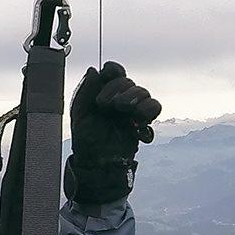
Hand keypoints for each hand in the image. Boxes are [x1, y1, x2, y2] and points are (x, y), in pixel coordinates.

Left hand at [65, 60, 161, 204]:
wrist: (97, 164)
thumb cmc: (86, 140)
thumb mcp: (80, 115)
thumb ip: (85, 91)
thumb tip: (93, 70)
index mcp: (104, 93)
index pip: (114, 72)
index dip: (113, 70)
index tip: (109, 75)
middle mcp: (120, 99)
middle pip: (129, 82)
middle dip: (118, 90)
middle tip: (105, 105)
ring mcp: (132, 111)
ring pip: (144, 93)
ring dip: (136, 99)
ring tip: (125, 112)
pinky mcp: (143, 123)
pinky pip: (154, 110)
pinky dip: (148, 115)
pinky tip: (137, 128)